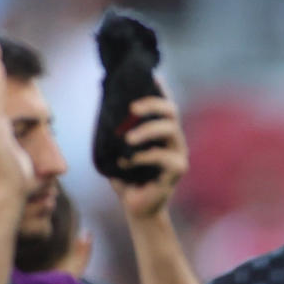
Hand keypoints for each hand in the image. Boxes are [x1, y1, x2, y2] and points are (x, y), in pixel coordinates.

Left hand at [109, 95, 187, 218]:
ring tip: (127, 139)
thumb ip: (116, 132)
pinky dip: (143, 157)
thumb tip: (104, 108)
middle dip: (152, 104)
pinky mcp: (178, 170)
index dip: (160, 89)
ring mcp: (178, 154)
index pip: (164, 104)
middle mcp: (174, 139)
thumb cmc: (127, 178)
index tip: (151, 75)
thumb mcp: (118, 150)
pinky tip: (127, 163)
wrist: (137, 208)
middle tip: (132, 109)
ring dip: (146, 131)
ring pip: (170, 129)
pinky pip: (163, 156)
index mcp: (162, 132)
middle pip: (171, 111)